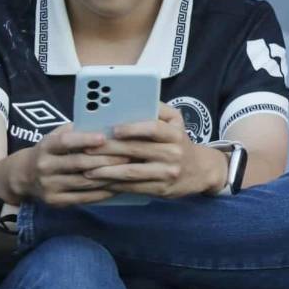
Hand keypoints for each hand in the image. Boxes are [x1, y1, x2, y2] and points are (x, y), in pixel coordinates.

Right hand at [13, 125, 129, 206]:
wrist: (22, 176)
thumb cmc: (50, 150)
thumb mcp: (56, 135)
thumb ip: (76, 129)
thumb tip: (107, 121)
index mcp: (46, 146)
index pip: (65, 142)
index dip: (84, 139)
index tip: (104, 137)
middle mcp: (45, 166)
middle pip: (78, 163)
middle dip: (106, 159)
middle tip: (129, 155)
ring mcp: (49, 186)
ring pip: (84, 182)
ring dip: (108, 176)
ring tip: (129, 170)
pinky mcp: (55, 202)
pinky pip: (83, 198)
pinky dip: (102, 193)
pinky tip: (118, 187)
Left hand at [83, 103, 224, 197]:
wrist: (201, 171)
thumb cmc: (180, 143)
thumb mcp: (177, 123)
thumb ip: (159, 110)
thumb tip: (136, 99)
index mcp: (176, 134)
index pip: (154, 129)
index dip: (134, 129)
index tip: (114, 129)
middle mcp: (174, 153)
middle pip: (137, 150)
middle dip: (109, 149)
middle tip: (87, 148)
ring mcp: (168, 173)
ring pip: (132, 172)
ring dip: (107, 171)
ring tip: (87, 169)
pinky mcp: (161, 189)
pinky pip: (133, 187)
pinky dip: (114, 184)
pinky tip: (100, 181)